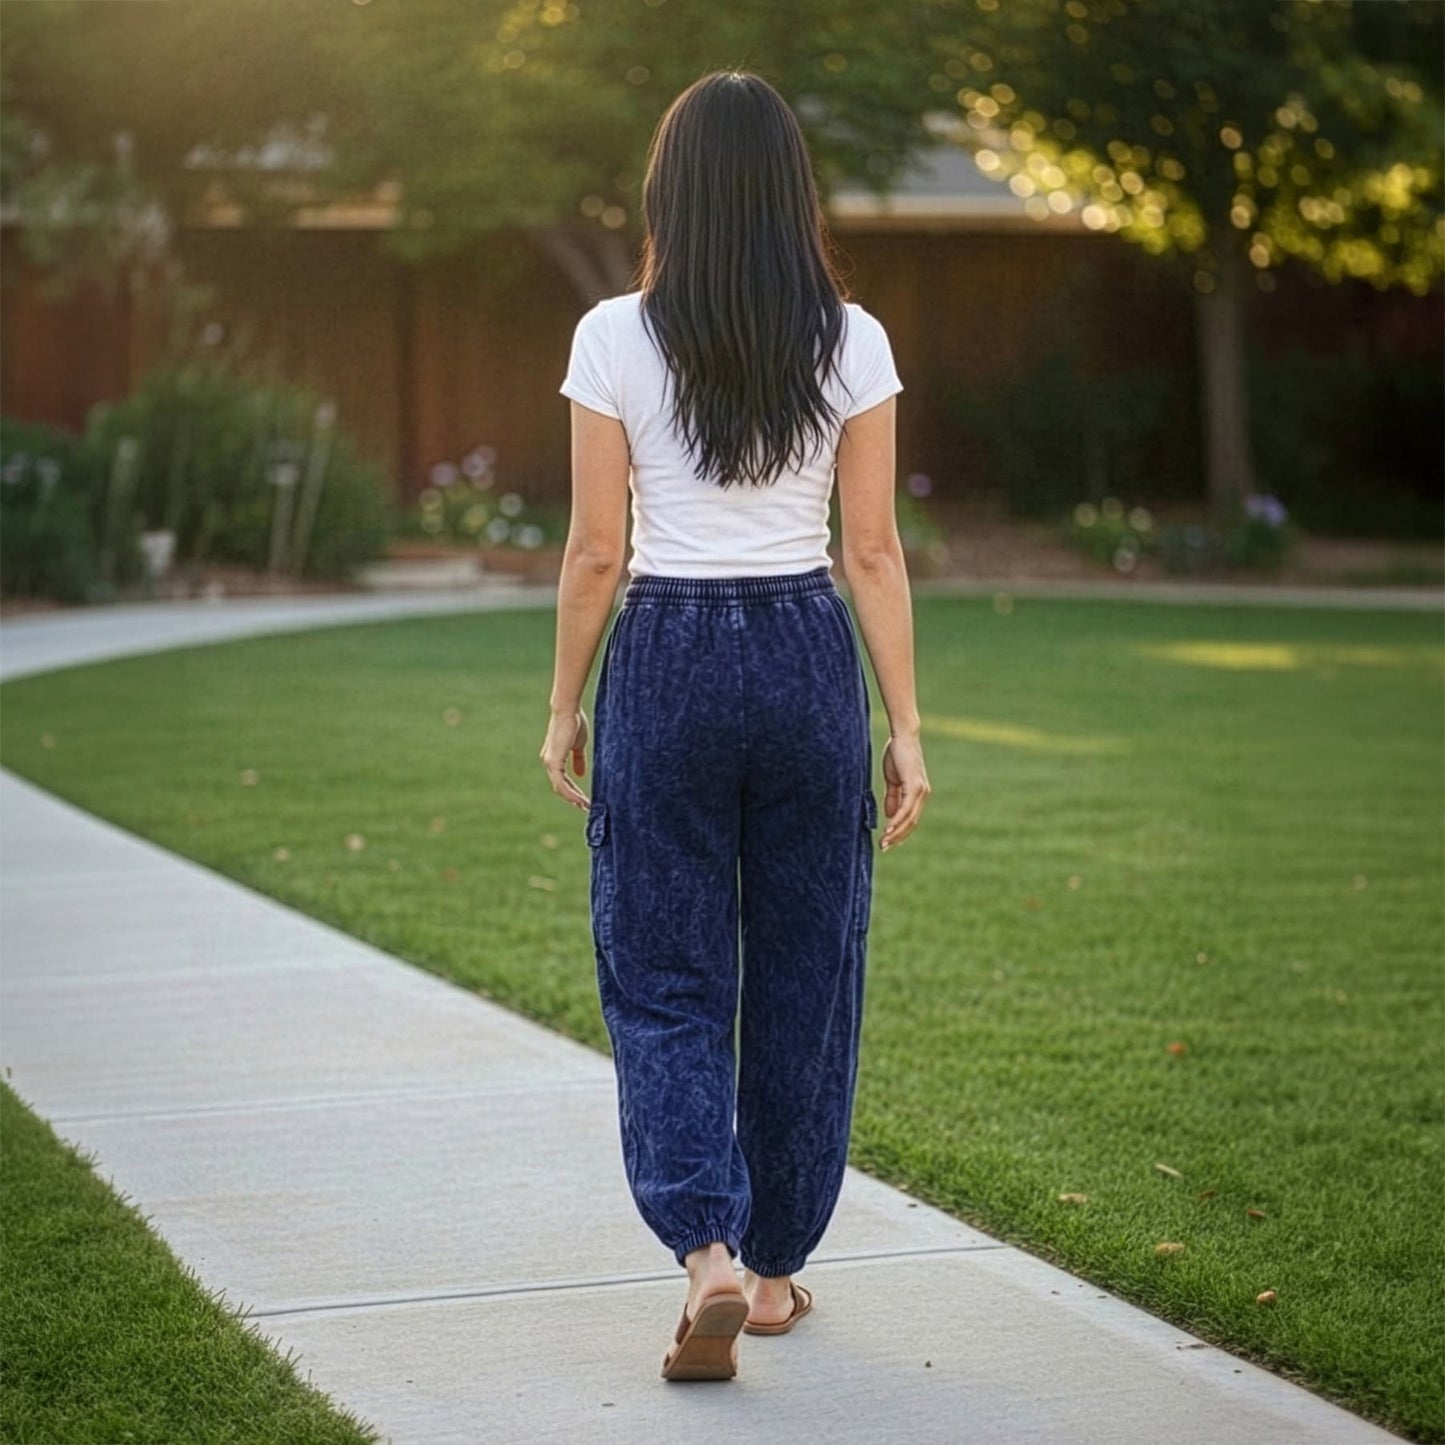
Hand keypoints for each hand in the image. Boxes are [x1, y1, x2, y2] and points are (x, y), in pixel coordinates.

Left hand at [540, 707, 589, 808]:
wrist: (568, 711)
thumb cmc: (574, 723)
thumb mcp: (578, 745)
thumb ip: (579, 760)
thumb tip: (580, 775)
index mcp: (554, 759)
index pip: (563, 780)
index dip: (573, 790)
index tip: (585, 799)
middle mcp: (549, 762)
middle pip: (560, 787)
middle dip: (573, 798)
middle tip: (586, 807)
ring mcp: (549, 763)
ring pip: (560, 788)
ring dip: (573, 798)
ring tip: (585, 806)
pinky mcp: (553, 762)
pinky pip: (561, 783)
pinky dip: (571, 792)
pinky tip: (580, 799)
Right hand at [879, 732, 929, 850]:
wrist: (902, 736)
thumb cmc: (896, 754)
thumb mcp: (893, 780)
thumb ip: (892, 797)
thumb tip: (890, 816)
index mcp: (918, 793)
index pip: (911, 818)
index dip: (901, 832)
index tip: (890, 843)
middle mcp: (923, 794)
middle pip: (911, 823)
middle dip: (897, 837)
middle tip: (884, 847)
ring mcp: (920, 791)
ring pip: (909, 819)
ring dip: (895, 832)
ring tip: (884, 842)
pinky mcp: (915, 786)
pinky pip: (905, 808)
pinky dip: (897, 820)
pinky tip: (888, 828)